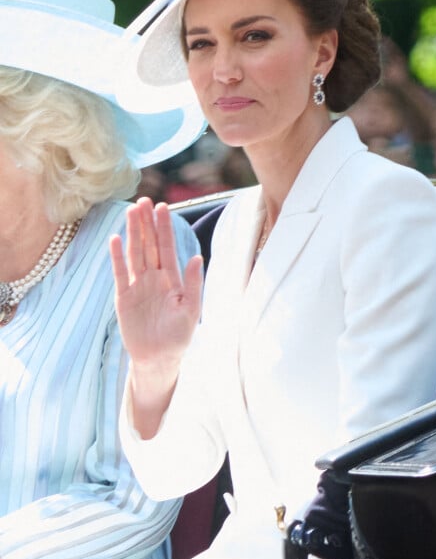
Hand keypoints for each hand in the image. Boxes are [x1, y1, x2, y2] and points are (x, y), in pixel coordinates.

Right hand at [110, 198, 202, 424]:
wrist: (159, 359)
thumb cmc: (178, 336)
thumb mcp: (191, 310)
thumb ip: (194, 284)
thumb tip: (197, 257)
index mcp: (172, 279)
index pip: (167, 247)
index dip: (164, 228)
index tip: (163, 207)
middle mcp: (154, 278)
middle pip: (149, 245)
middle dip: (147, 223)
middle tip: (143, 200)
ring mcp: (138, 286)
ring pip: (135, 254)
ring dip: (133, 233)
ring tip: (131, 212)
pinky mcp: (124, 298)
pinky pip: (120, 273)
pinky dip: (117, 257)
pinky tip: (116, 239)